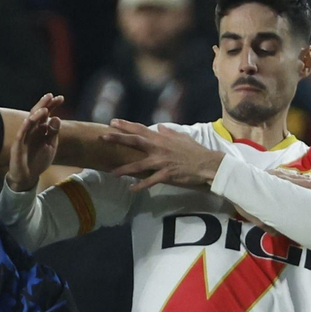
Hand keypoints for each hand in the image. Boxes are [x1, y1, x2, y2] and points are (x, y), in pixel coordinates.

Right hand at [8, 92, 63, 192]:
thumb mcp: (51, 146)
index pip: (46, 114)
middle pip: (37, 114)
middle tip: (52, 96)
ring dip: (36, 114)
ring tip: (45, 109)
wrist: (28, 176)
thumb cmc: (39, 161)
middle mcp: (32, 130)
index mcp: (40, 129)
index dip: (52, 105)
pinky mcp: (17, 145)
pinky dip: (25, 127)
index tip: (61, 98)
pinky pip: (20, 134)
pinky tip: (29, 120)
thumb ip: (54, 133)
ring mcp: (24, 136)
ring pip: (29, 122)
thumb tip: (57, 118)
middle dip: (44, 104)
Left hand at [100, 120, 224, 192]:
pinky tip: (131, 189)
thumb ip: (169, 133)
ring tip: (112, 173)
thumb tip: (159, 127)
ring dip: (125, 169)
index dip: (126, 126)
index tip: (113, 122)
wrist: (207, 164)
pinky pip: (151, 180)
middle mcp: (159, 148)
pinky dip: (141, 185)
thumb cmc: (195, 151)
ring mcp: (162, 161)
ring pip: (139, 164)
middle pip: (135, 141)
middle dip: (119, 138)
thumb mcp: (182, 138)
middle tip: (103, 137)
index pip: (141, 130)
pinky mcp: (167, 173)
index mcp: (162, 139)